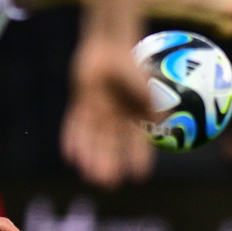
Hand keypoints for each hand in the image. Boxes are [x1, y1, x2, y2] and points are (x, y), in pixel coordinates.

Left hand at [61, 36, 156, 188]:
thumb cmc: (130, 64)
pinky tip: (70, 156)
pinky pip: (75, 126)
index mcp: (134, 115)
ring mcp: (96, 112)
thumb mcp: (143, 85)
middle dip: (109, 164)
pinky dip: (72, 140)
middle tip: (108, 184)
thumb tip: (161, 123)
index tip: (139, 176)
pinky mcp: (80, 106)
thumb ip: (149, 102)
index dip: (138, 158)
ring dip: (90, 157)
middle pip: (110, 145)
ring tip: (89, 176)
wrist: (108, 46)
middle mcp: (114, 118)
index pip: (137, 142)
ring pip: (92, 139)